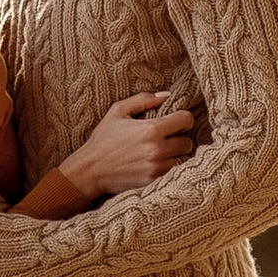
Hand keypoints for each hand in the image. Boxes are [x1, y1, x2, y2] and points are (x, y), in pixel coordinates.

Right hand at [58, 90, 195, 202]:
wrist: (90, 171)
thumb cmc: (103, 139)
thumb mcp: (118, 111)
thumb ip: (144, 99)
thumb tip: (167, 95)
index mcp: (151, 129)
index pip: (185, 120)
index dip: (183, 118)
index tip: (176, 121)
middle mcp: (157, 149)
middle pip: (187, 142)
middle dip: (179, 138)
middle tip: (167, 137)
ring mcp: (157, 168)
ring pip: (182, 159)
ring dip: (174, 154)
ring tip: (160, 151)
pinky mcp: (154, 181)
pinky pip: (173, 172)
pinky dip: (168, 167)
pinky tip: (155, 163)